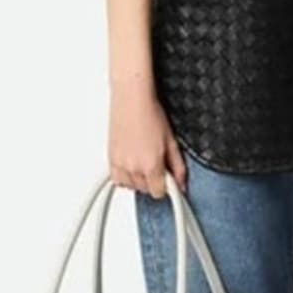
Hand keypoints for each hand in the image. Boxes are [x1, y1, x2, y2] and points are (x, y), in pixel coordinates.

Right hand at [108, 81, 187, 198]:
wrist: (131, 100)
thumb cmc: (150, 115)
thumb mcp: (171, 142)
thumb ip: (178, 167)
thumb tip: (181, 184)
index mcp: (151, 166)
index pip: (159, 192)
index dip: (166, 186)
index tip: (168, 178)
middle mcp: (133, 168)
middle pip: (145, 190)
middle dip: (153, 181)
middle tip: (157, 163)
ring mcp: (119, 164)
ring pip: (131, 186)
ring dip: (138, 179)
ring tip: (144, 161)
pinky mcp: (110, 158)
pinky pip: (117, 179)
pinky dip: (124, 176)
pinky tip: (132, 163)